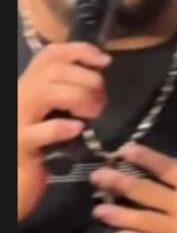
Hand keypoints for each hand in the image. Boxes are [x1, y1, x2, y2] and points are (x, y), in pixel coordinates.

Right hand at [17, 43, 109, 219]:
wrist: (17, 180)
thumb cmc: (41, 145)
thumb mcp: (55, 112)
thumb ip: (69, 90)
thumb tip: (100, 70)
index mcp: (29, 85)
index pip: (50, 55)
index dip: (80, 51)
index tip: (105, 61)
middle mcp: (20, 97)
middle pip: (53, 71)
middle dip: (87, 79)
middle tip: (103, 100)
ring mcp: (18, 121)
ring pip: (47, 93)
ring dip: (78, 98)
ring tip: (94, 114)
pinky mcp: (21, 146)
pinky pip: (40, 131)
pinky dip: (61, 127)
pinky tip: (77, 129)